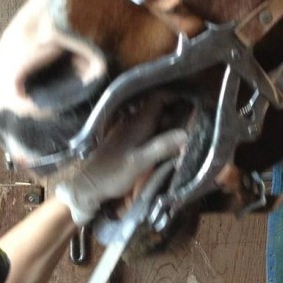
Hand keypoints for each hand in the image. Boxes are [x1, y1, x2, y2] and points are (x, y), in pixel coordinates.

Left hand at [54, 107, 188, 226]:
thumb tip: (186, 133)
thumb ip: (161, 147)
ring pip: (153, 118)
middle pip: (158, 107)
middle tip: (194, 119)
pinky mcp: (126, 142)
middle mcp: (133, 122)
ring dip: (168, 122)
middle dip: (176, 110)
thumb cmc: (112, 174)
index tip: (192, 102)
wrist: (87, 186)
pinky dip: (159, 131)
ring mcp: (128, 131)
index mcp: (137, 123)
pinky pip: (147, 129)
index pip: (158, 97)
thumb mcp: (139, 162)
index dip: (175, 96)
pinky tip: (167, 143)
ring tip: (185, 131)